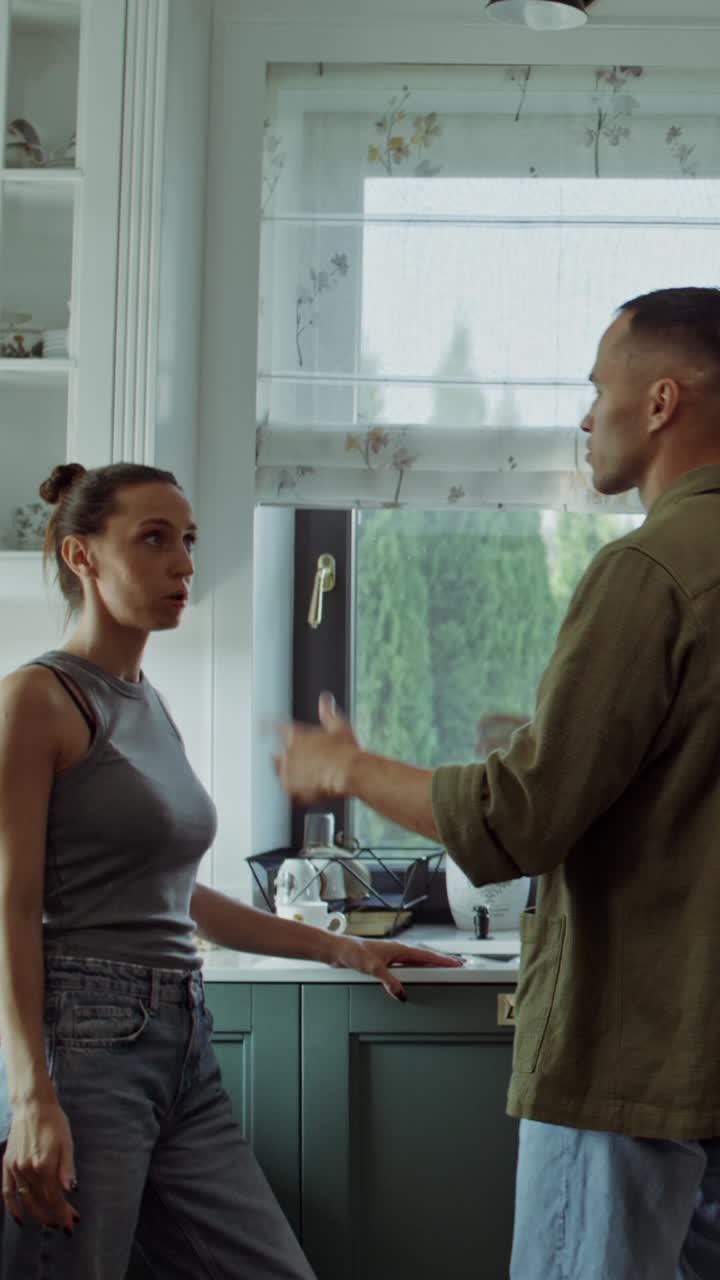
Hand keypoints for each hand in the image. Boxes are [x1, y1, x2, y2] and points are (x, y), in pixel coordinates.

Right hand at [2, 1095, 78, 1231]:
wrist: (33, 1106)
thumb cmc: (53, 1122)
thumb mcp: (67, 1143)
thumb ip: (67, 1169)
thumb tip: (72, 1190)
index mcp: (44, 1164)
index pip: (55, 1197)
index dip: (64, 1212)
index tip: (71, 1223)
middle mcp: (27, 1170)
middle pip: (42, 1201)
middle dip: (54, 1215)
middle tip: (66, 1222)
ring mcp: (15, 1169)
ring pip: (26, 1200)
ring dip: (39, 1214)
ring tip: (50, 1221)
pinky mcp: (7, 1165)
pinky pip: (7, 1192)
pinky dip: (13, 1207)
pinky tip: (20, 1218)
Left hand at [274, 692, 359, 803]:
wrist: (349, 773)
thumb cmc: (346, 751)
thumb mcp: (339, 728)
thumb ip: (328, 713)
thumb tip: (325, 699)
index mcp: (297, 735)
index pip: (274, 728)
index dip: (265, 726)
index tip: (260, 725)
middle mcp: (288, 752)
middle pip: (275, 755)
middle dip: (282, 758)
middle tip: (299, 764)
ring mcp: (288, 771)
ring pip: (280, 773)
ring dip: (287, 774)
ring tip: (306, 779)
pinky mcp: (291, 788)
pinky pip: (287, 789)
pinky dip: (294, 789)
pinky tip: (307, 790)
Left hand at [329, 936, 462, 1000]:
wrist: (339, 950)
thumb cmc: (354, 952)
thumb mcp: (373, 969)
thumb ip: (389, 981)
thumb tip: (402, 993)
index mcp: (399, 949)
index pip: (426, 956)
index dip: (443, 961)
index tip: (458, 963)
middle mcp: (397, 951)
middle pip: (425, 958)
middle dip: (442, 962)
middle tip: (458, 966)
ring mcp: (392, 957)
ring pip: (416, 962)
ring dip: (430, 966)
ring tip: (442, 971)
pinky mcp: (385, 963)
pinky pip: (407, 968)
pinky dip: (416, 972)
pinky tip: (416, 977)